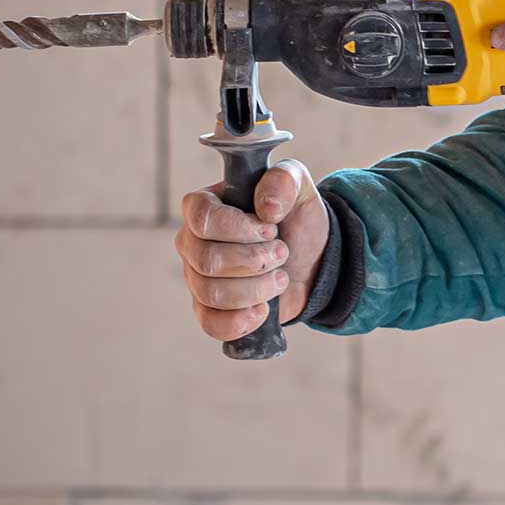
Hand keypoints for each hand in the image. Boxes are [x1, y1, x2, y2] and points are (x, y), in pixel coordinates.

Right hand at [174, 160, 328, 343]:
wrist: (312, 260)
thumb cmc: (295, 219)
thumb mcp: (300, 188)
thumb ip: (284, 181)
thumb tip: (266, 208)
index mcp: (204, 206)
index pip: (202, 218)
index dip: (238, 228)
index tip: (271, 228)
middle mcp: (192, 242)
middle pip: (206, 260)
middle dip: (254, 261)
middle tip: (282, 252)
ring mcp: (196, 278)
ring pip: (211, 293)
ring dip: (256, 289)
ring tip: (280, 278)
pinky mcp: (209, 310)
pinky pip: (210, 323)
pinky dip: (241, 321)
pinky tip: (263, 310)